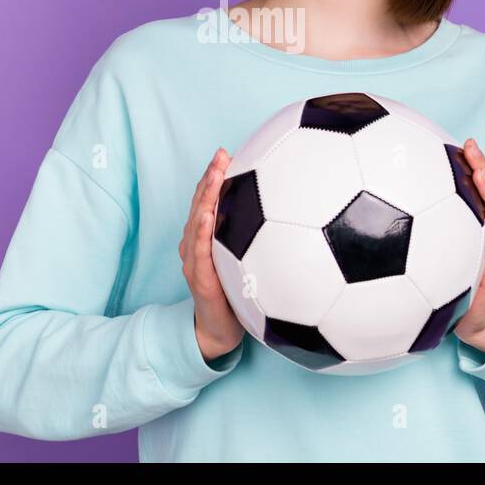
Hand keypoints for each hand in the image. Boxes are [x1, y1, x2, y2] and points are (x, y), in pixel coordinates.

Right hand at [178, 147, 245, 362]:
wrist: (219, 331)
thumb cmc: (236, 295)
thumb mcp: (247, 262)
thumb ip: (257, 240)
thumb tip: (290, 218)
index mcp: (207, 238)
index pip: (208, 201)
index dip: (214, 176)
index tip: (226, 153)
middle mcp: (195, 244)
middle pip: (200, 204)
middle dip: (209, 178)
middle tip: (221, 155)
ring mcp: (194, 259)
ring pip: (197, 222)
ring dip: (204, 197)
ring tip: (214, 175)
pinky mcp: (199, 277)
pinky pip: (200, 251)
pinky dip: (202, 232)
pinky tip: (209, 216)